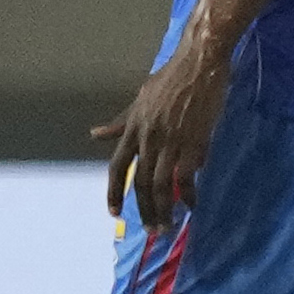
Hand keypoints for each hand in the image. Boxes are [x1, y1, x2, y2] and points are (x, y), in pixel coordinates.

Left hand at [94, 37, 233, 230]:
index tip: (114, 213)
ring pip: (160, 184)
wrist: (198, 63)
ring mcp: (170, 141)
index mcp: (133, 128)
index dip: (113, 192)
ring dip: (163, 209)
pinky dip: (188, 194)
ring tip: (168, 225)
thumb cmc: (171, 79)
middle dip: (143, 209)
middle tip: (151, 230)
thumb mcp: (140, 99)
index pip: (116, 167)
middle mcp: (147, 138)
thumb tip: (95, 134)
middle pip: (139, 182)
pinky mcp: (193, 142)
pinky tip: (192, 205)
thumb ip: (121, 122)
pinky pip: (187, 177)